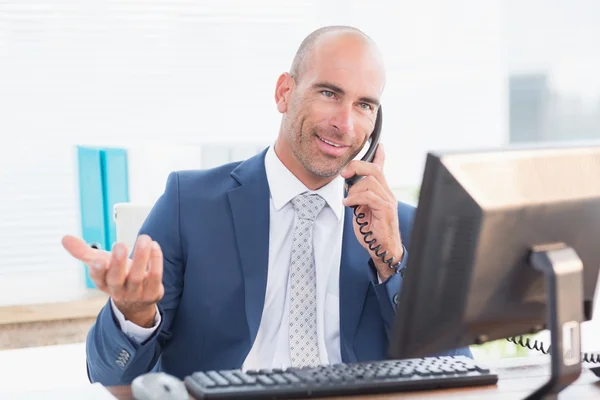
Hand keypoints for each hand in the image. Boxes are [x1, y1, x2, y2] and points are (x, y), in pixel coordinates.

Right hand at [61, 234, 163, 326]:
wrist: (136, 301)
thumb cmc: (116, 275)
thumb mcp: (100, 264)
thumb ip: (83, 251)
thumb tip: (64, 238)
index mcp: (103, 283)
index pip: (98, 278)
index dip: (97, 270)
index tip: (98, 259)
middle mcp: (118, 290)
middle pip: (116, 279)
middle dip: (118, 263)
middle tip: (120, 245)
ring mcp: (136, 293)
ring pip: (138, 277)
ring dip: (142, 257)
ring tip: (144, 238)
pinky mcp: (152, 292)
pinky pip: (155, 277)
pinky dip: (156, 261)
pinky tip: (155, 245)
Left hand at [341, 144, 403, 280]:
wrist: (384, 249)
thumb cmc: (374, 231)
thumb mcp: (362, 210)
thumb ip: (359, 198)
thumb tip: (349, 188)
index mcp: (382, 192)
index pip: (382, 169)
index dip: (380, 156)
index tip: (378, 145)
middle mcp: (387, 194)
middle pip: (374, 169)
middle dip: (357, 167)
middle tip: (344, 174)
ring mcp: (388, 201)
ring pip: (371, 181)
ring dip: (354, 189)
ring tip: (348, 200)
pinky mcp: (386, 210)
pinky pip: (370, 196)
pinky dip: (356, 198)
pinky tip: (349, 205)